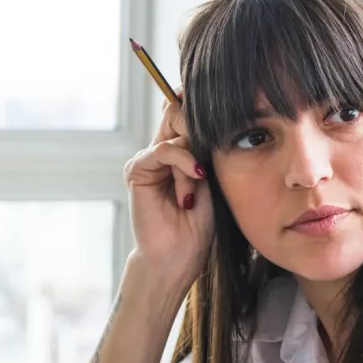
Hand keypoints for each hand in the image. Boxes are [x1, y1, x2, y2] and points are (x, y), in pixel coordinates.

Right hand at [124, 92, 213, 294]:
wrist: (182, 254)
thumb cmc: (201, 222)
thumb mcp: (213, 178)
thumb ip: (208, 150)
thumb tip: (213, 119)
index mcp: (181, 151)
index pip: (186, 113)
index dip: (202, 108)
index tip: (224, 109)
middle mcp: (163, 151)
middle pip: (178, 113)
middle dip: (200, 128)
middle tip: (212, 156)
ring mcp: (149, 159)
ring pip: (177, 132)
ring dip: (194, 159)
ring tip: (198, 186)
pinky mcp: (138, 170)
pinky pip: (164, 150)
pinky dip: (183, 162)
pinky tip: (195, 178)